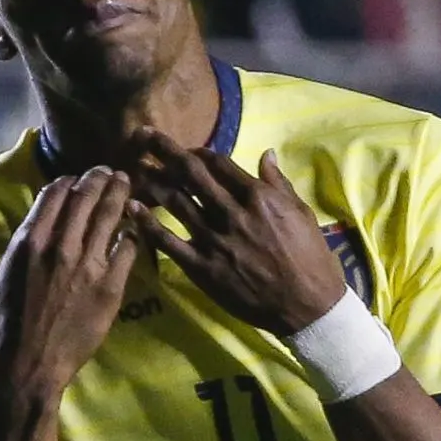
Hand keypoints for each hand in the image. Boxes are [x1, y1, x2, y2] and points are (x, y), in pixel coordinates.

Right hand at [0, 166, 141, 401]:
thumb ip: (23, 245)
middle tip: (108, 171)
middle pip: (86, 197)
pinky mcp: (111, 286)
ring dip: (119, 194)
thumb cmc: (9, 322)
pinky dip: (130, 234)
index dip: (68, 181)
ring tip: (125, 182)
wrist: (30, 362)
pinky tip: (133, 228)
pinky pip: (127, 248)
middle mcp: (61, 245)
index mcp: (30, 241)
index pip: (55, 194)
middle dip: (98, 178)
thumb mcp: (4, 274)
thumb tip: (38, 226)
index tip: (76, 179)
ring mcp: (89, 265)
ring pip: (110, 215)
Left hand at [128, 132, 348, 335]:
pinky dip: (148, 224)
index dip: (197, 151)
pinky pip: (168, 242)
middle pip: (190, 174)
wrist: (306, 305)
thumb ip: (278, 182)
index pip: (218, 163)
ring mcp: (214, 240)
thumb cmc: (310, 258)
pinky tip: (131, 209)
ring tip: (131, 167)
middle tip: (142, 135)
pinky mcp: (202, 268)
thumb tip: (266, 153)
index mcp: (257, 196)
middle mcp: (231, 213)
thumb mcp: (301, 212)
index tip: (184, 150)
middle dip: (164, 151)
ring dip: (151, 181)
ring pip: (174, 202)